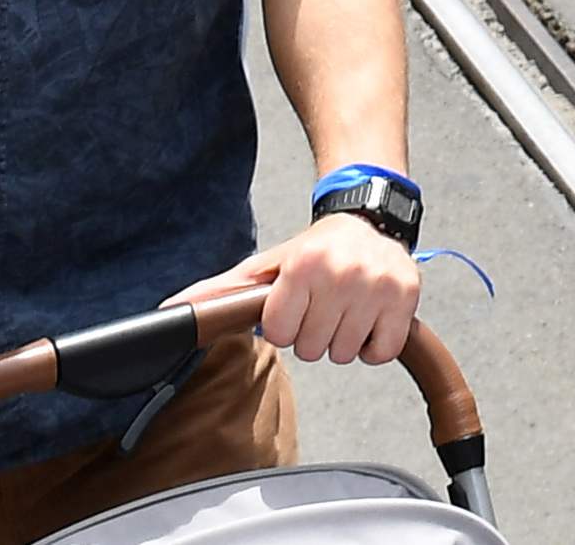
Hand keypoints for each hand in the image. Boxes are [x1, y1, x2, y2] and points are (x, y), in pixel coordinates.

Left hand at [166, 213, 418, 367]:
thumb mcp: (264, 267)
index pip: (279, 334)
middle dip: (313, 334)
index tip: (294, 307)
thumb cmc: (312, 251)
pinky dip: (374, 345)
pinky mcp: (406, 297)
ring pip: (344, 353)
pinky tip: (369, 320)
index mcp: (304, 266)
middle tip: (322, 308)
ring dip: (343, 339)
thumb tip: (167, 312)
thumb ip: (218, 292)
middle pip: (311, 348)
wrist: (368, 221)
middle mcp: (343, 273)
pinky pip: (381, 352)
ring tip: (345, 311)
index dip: (284, 326)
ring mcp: (378, 285)